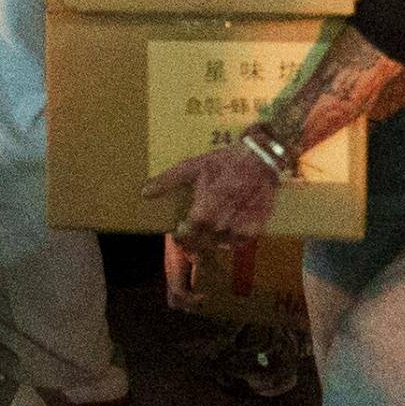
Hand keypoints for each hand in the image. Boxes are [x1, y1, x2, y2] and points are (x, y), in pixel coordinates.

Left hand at [147, 142, 280, 244]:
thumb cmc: (224, 163)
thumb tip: (144, 192)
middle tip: (192, 234)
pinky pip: (239, 243)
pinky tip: (228, 228)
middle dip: (195, 242)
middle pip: (202, 245)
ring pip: (219, 246)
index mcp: (202, 214)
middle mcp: (220, 227)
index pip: (186, 239)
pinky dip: (232, 239)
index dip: (181, 238)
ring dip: (213, 241)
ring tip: (211, 229)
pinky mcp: (254, 229)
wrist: (260, 160)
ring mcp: (238, 230)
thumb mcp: (192, 167)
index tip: (179, 232)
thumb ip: (167, 181)